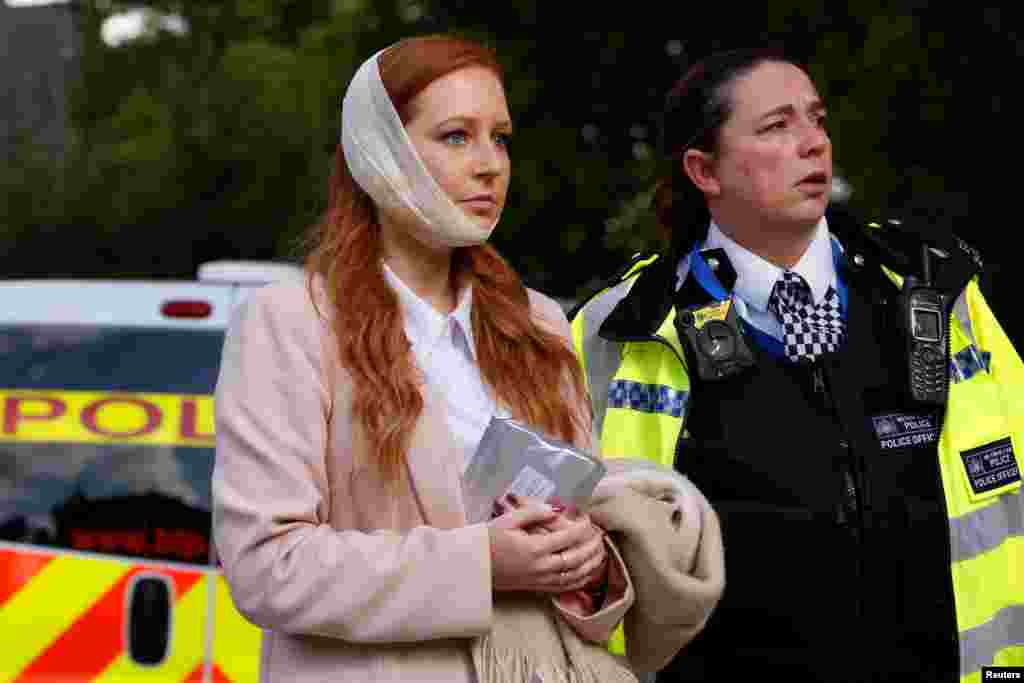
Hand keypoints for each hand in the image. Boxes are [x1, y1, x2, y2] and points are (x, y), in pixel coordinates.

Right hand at [488, 495, 606, 594]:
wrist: (473, 567)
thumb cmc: (488, 540)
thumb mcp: (508, 520)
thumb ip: (533, 513)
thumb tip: (555, 510)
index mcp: (533, 548)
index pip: (566, 538)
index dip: (582, 529)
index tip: (589, 520)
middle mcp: (540, 566)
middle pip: (575, 558)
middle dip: (591, 547)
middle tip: (600, 536)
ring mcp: (539, 580)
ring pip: (573, 575)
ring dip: (591, 564)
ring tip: (601, 553)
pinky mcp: (536, 588)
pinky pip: (564, 587)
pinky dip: (580, 580)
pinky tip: (588, 573)